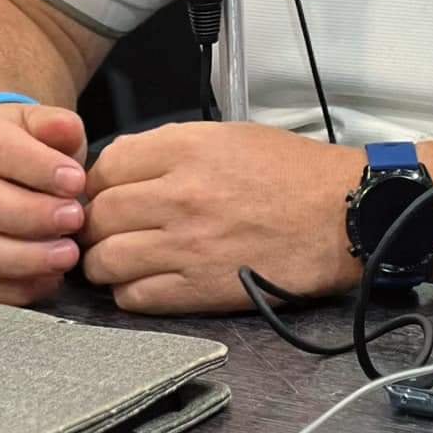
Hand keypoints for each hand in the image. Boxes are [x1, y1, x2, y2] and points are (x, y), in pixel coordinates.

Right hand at [0, 102, 89, 305]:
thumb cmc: (22, 144)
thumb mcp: (39, 122)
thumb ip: (55, 124)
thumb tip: (67, 130)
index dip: (38, 168)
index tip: (76, 182)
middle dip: (32, 217)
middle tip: (75, 220)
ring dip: (24, 258)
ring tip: (67, 255)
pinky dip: (13, 289)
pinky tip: (49, 280)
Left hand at [82, 121, 364, 313]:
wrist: (338, 217)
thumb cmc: (290, 172)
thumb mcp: (230, 136)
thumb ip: (173, 146)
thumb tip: (123, 164)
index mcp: (187, 149)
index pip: (107, 165)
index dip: (98, 180)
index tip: (106, 191)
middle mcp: (177, 196)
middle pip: (98, 214)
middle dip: (94, 224)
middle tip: (106, 229)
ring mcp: (184, 246)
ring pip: (105, 260)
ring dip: (104, 262)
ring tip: (119, 259)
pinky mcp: (197, 290)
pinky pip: (133, 297)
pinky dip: (129, 291)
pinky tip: (144, 282)